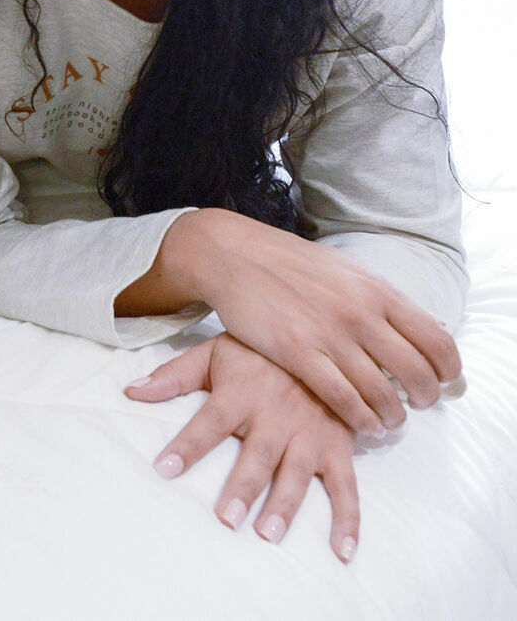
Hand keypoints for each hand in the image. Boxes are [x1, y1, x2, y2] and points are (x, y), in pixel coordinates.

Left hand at [127, 333, 360, 560]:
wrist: (323, 337)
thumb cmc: (258, 351)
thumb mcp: (214, 353)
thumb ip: (174, 375)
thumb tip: (130, 391)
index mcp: (242, 392)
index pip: (210, 421)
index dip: (188, 445)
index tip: (164, 470)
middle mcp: (277, 415)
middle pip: (258, 455)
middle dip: (243, 488)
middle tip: (226, 519)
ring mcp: (311, 433)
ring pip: (298, 474)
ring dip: (285, 506)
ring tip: (268, 534)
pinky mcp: (338, 447)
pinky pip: (347, 488)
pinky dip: (349, 521)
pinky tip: (342, 552)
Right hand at [154, 208, 460, 436]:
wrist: (232, 255)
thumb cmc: (290, 264)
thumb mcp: (347, 271)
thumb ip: (385, 300)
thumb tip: (431, 327)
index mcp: (377, 290)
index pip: (436, 340)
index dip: (448, 370)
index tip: (442, 381)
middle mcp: (360, 313)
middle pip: (416, 372)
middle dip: (425, 398)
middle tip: (418, 404)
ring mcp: (329, 334)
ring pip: (382, 393)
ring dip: (393, 416)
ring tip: (389, 421)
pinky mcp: (297, 352)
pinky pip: (343, 399)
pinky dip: (361, 419)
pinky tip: (363, 424)